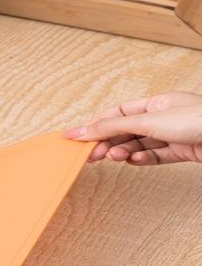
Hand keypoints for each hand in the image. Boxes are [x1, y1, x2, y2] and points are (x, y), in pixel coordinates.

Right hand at [62, 91, 201, 164]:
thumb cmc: (199, 120)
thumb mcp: (148, 121)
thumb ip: (114, 126)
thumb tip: (85, 128)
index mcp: (157, 103)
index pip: (118, 113)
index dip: (96, 124)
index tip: (75, 137)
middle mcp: (164, 117)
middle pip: (126, 131)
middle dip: (107, 142)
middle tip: (90, 155)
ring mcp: (173, 135)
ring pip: (139, 145)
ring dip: (123, 153)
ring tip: (114, 158)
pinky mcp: (182, 152)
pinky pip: (155, 157)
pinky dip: (141, 160)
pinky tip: (132, 162)